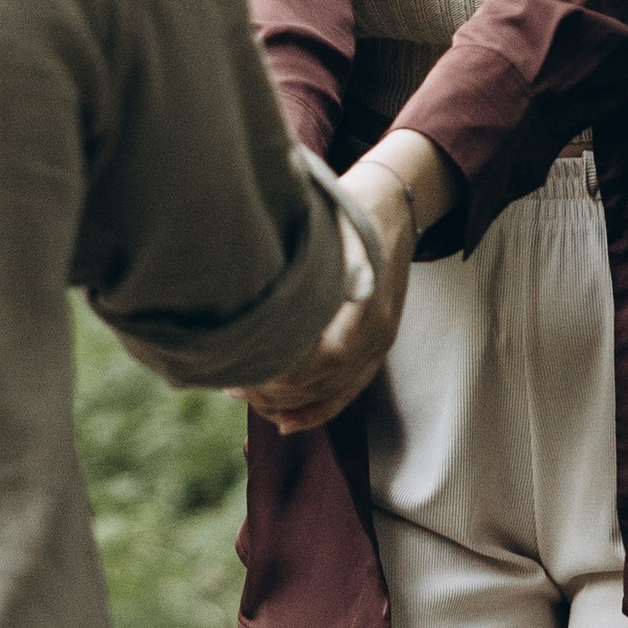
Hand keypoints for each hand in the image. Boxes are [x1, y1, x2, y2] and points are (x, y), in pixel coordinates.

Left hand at [245, 147, 423, 434]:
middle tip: (231, 383)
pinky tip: (284, 422)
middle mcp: (379, 328)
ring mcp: (382, 340)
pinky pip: (349, 392)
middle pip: (325, 381)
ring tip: (245, 393)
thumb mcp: (325, 229)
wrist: (395, 205)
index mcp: (367, 300)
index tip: (242, 365)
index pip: (324, 357)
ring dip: (288, 401)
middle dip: (275, 390)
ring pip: (334, 392)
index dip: (283, 371)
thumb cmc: (350, 210)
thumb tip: (245, 289)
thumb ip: (300, 268)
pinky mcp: (379, 346)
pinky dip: (316, 411)